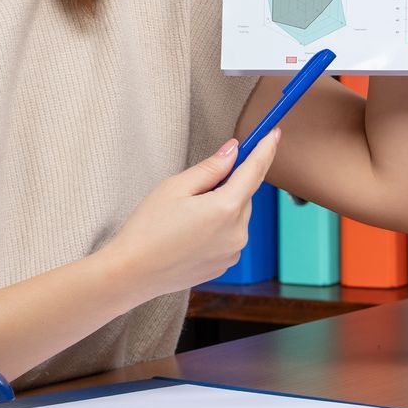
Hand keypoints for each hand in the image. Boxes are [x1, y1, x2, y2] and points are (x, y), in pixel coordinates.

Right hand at [100, 130, 281, 301]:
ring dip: (222, 208)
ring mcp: (233, 252)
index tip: (274, 134)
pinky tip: (189, 234)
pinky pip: (230, 236)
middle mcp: (237, 232)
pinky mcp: (225, 265)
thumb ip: (211, 167)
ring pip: (237, 216)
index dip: (265, 149)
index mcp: (226, 208)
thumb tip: (234, 151)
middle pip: (244, 195)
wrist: (132, 273)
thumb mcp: (175, 187)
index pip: (254, 171)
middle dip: (227, 185)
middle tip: (194, 189)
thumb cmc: (148, 229)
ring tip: (185, 218)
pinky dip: (217, 229)